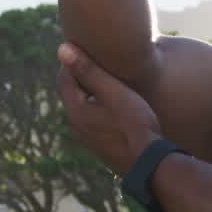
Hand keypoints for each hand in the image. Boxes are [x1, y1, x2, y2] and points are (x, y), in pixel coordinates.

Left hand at [56, 42, 161, 174]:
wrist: (150, 165)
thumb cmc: (134, 124)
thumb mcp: (114, 92)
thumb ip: (89, 70)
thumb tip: (61, 48)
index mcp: (75, 111)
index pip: (64, 78)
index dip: (73, 60)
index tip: (89, 46)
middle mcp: (76, 126)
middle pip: (72, 92)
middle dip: (82, 75)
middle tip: (99, 59)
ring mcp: (88, 138)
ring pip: (83, 106)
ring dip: (92, 91)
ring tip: (110, 78)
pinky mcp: (100, 145)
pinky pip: (93, 119)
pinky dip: (99, 105)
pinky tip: (118, 104)